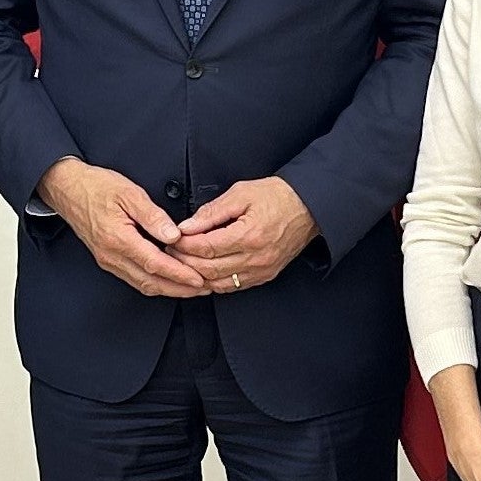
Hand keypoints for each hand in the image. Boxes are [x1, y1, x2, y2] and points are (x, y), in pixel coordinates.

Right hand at [38, 159, 210, 297]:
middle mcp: (112, 255)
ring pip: (142, 284)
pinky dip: (154, 282)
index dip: (179, 274)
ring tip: (191, 287)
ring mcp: (108, 260)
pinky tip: (167, 279)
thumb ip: (153, 217)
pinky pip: (134, 279)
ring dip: (168, 289)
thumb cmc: (95, 187)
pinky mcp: (107, 260)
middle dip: (179, 289)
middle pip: (150, 282)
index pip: (155, 264)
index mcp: (118, 238)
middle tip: (202, 289)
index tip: (198, 280)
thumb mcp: (129, 193)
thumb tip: (174, 235)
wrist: (67, 189)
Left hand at [168, 176, 317, 292]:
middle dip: (185, 261)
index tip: (173, 238)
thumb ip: (212, 212)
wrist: (308, 208)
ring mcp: (260, 270)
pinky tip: (204, 272)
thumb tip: (187, 226)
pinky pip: (232, 287)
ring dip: (197, 275)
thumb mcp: (241, 194)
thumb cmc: (278, 197)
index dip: (184, 245)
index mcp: (249, 235)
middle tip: (172, 251)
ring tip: (184, 261)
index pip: (206, 247)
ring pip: (218, 283)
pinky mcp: (264, 276)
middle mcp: (255, 257)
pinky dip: (214, 282)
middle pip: (208, 269)